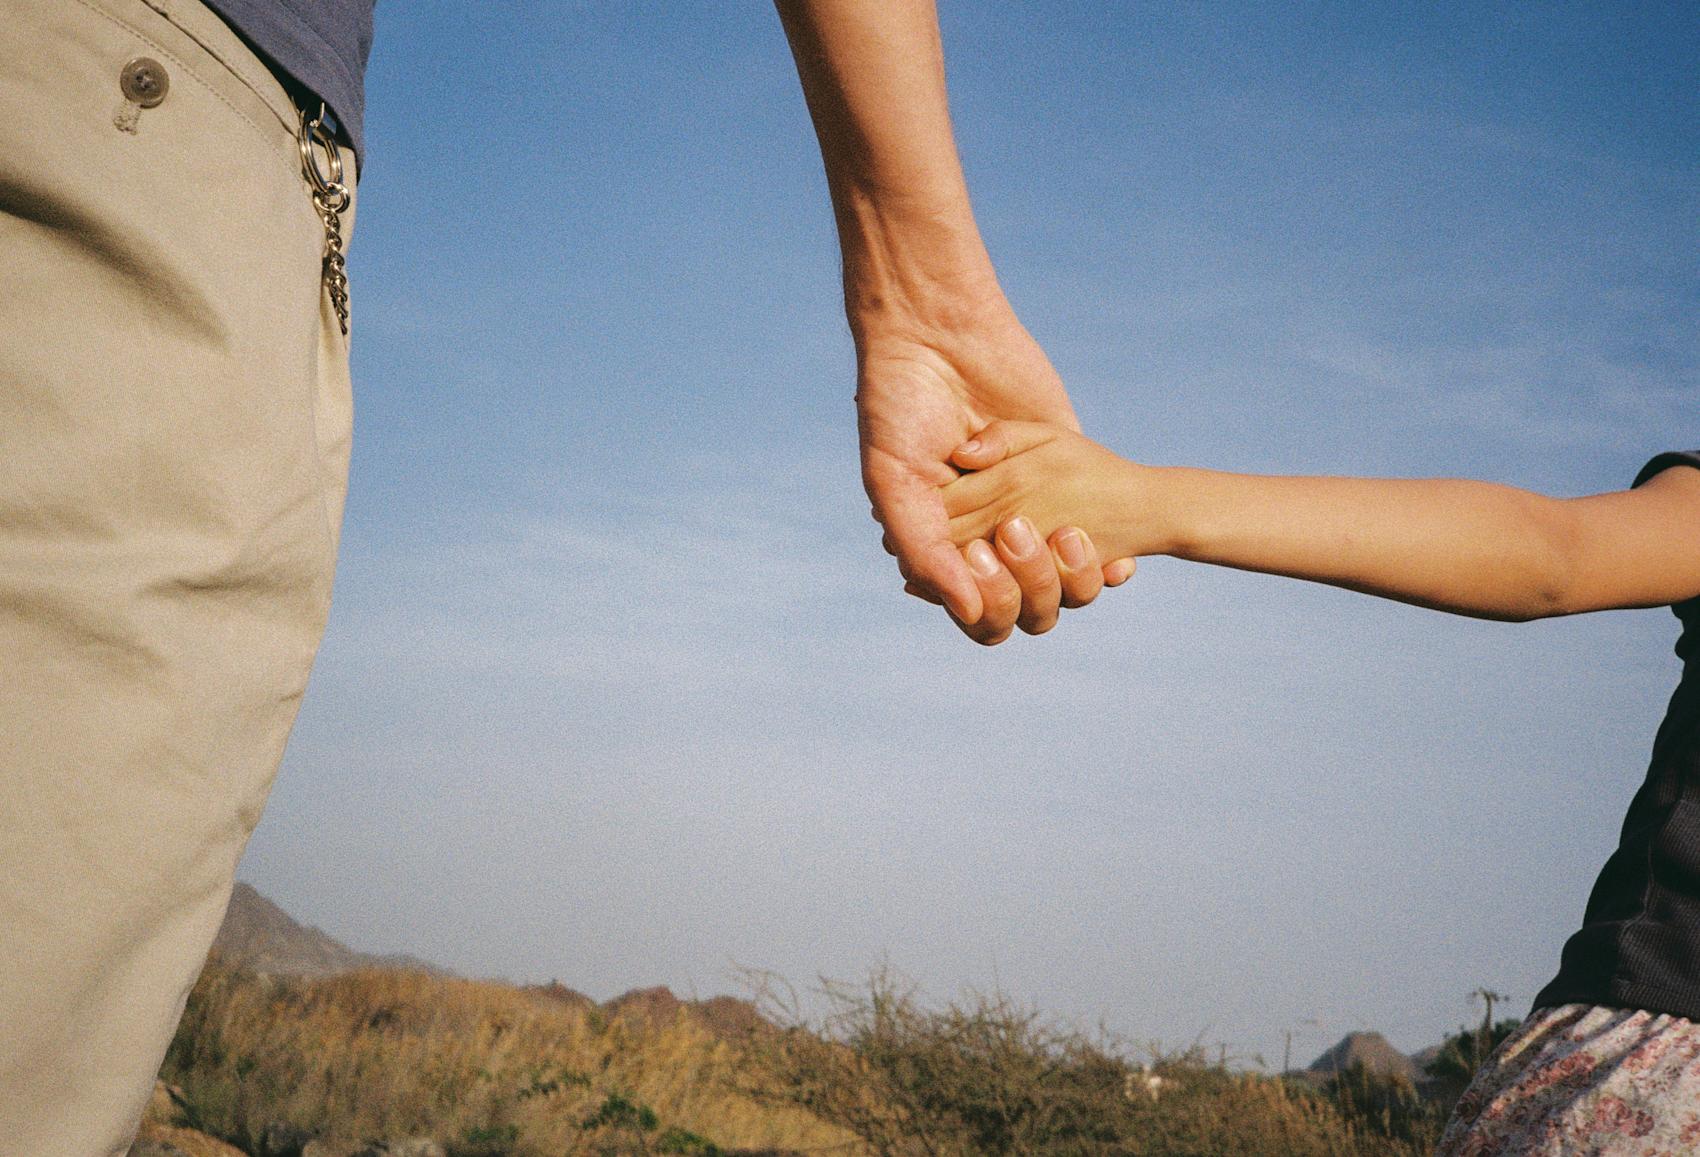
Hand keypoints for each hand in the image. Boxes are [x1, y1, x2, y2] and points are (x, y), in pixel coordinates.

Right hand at [856, 295, 1132, 643]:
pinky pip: (1099, 540)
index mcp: (944, 548)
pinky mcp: (1068, 474)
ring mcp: (1032, 509)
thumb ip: (925, 551)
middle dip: (1030, 587)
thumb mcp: (896, 482)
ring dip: (1070, 577)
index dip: (988, 602)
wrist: (937, 331)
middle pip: (1025, 608)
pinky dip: (1109, 560)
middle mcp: (989, 537)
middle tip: (1014, 532)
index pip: (977, 610)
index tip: (981, 555)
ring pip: (1065, 585)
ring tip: (1066, 536)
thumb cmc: (900, 409)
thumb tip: (965, 610)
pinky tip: (1116, 555)